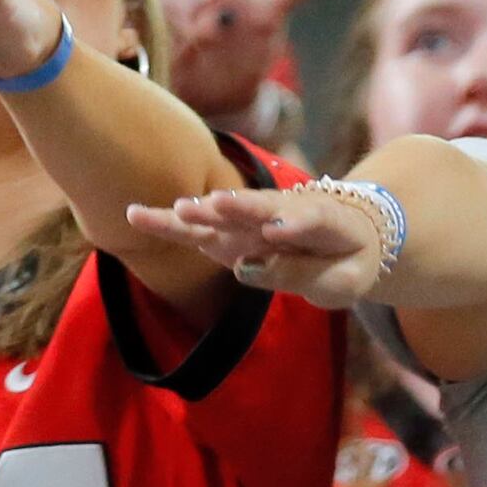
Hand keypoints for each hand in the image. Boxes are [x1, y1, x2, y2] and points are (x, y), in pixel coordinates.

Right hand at [122, 185, 386, 308]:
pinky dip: (171, 222)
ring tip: (178, 211)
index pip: (312, 219)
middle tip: (214, 206)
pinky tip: (136, 215)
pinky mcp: (229, 231)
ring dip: (203, 213)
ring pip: (224, 215)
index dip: (295, 224)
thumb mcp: (342, 280)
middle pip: (261, 208)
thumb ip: (299, 274)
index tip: (276, 230)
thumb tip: (245, 269)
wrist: (350, 236)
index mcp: (327, 220)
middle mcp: (285, 211)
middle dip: (239, 209)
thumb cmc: (347, 261)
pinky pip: (199, 228)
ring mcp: (254, 219)